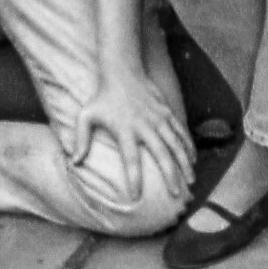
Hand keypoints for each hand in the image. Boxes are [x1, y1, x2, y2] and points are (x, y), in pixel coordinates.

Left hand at [67, 68, 193, 206]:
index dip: (134, 179)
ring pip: (176, 144)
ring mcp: (158, 118)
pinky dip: (188, 146)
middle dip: (170, 175)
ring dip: (185, 163)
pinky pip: (180, 132)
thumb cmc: (102, 97)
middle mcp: (144, 126)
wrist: (122, 71)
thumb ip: (80, 140)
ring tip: (191, 181)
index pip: (130, 160)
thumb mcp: (86, 116)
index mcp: (125, 130)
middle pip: (161, 154)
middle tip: (177, 195)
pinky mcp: (166, 112)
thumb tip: (74, 163)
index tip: (136, 198)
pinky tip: (193, 160)